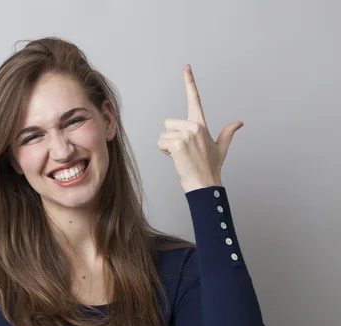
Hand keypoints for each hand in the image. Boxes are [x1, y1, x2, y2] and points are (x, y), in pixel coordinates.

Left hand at [157, 64, 243, 192]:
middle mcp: (194, 126)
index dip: (189, 81)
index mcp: (201, 124)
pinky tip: (176, 159)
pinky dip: (164, 152)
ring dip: (167, 146)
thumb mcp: (221, 147)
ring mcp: (186, 134)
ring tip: (181, 155)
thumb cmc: (210, 166)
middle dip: (171, 136)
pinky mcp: (178, 143)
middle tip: (183, 150)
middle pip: (168, 123)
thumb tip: (240, 122)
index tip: (186, 67)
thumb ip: (228, 132)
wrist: (204, 183)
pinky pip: (161, 143)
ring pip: (163, 134)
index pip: (195, 99)